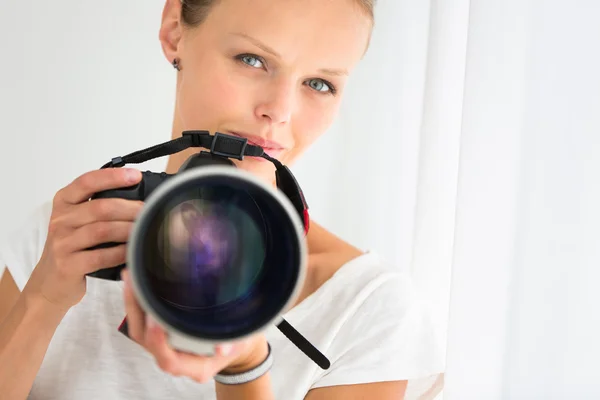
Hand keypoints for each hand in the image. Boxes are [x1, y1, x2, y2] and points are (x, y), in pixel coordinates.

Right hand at [23, 168, 143, 312]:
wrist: (50, 281)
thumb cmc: (71, 247)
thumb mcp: (77, 220)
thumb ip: (99, 206)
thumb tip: (138, 197)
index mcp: (64, 202)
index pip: (87, 182)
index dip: (112, 177)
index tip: (134, 176)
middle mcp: (60, 220)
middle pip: (101, 207)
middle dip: (130, 208)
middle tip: (148, 211)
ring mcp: (63, 243)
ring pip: (102, 230)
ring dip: (128, 229)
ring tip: (144, 230)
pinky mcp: (68, 265)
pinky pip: (100, 256)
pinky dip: (120, 252)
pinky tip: (131, 251)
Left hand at [121, 269, 269, 382]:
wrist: (235, 341)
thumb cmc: (237, 340)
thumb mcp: (242, 339)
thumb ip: (233, 343)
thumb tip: (223, 348)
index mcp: (195, 366)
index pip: (169, 360)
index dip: (159, 342)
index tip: (155, 321)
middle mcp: (176, 358)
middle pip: (147, 341)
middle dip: (137, 313)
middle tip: (135, 286)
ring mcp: (166, 344)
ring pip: (140, 330)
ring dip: (133, 304)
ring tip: (132, 278)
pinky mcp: (162, 331)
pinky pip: (143, 320)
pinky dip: (138, 301)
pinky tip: (137, 280)